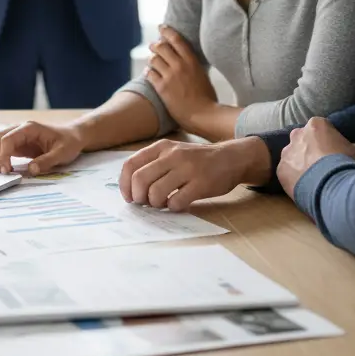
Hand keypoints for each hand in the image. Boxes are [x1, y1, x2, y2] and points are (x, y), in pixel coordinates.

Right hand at [0, 121, 83, 174]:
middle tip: (0, 174)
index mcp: (28, 129)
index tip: (6, 172)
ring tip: (0, 173)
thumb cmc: (68, 142)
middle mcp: (18, 130)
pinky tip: (4, 170)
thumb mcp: (62, 153)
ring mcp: (16, 137)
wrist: (72, 136)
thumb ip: (46, 161)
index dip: (2, 156)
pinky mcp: (16, 145)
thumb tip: (30, 170)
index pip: (6, 140)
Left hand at [118, 137, 271, 210]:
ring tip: (163, 203)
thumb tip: (132, 189)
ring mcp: (187, 169)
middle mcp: (172, 155)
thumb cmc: (196, 160)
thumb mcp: (172, 152)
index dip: (124, 185)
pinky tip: (178, 204)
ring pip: (156, 192)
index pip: (130, 165)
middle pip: (140, 180)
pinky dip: (172, 208)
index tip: (129, 197)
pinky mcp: (201, 184)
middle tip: (145, 203)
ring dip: (155, 204)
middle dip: (138, 197)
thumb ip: (153, 165)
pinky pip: (176, 202)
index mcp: (161, 147)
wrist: (230, 158)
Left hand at [145, 26, 217, 130]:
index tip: (162, 27)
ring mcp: (170, 76)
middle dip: (155, 45)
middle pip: (161, 47)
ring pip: (153, 59)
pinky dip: (147, 72)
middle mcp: (179, 65)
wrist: (204, 115)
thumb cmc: (207, 98)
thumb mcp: (203, 76)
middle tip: (153, 45)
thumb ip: (193, 66)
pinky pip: (149, 74)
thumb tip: (187, 60)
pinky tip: (148, 73)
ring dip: (151, 59)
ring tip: (151, 61)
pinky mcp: (162, 87)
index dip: (167, 31)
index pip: (176, 40)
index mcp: (192, 61)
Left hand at [277, 117, 354, 198]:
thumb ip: (352, 146)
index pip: (322, 128)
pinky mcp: (280, 170)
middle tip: (323, 164)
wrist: (332, 187)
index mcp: (316, 124)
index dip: (329, 140)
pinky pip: (287, 172)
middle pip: (304, 139)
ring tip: (314, 177)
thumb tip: (351, 149)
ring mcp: (287, 152)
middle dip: (311, 149)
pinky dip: (295, 178)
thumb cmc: (346, 164)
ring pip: (293, 155)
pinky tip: (306, 186)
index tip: (335, 151)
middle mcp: (297, 134)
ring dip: (301, 163)